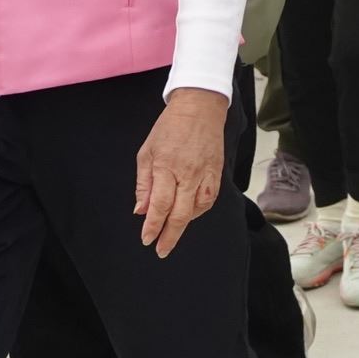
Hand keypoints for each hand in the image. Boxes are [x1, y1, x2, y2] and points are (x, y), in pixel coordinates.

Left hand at [135, 89, 227, 257]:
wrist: (199, 108)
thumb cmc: (169, 127)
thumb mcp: (147, 152)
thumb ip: (144, 183)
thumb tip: (141, 210)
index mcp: (166, 166)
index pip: (160, 205)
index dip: (153, 226)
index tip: (147, 239)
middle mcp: (188, 172)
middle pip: (180, 214)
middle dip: (170, 235)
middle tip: (161, 250)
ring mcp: (205, 173)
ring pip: (197, 209)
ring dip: (185, 224)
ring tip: (173, 230)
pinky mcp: (217, 172)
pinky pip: (209, 199)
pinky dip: (199, 211)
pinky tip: (190, 214)